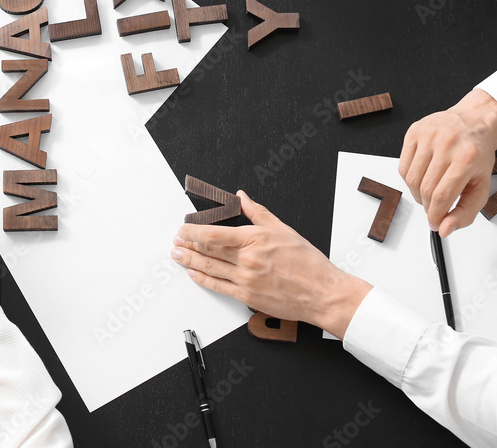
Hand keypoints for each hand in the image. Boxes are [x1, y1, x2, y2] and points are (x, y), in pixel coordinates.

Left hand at [171, 192, 370, 339]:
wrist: (322, 293)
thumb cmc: (307, 262)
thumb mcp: (283, 229)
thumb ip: (258, 213)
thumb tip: (242, 198)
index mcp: (255, 240)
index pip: (214, 235)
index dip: (193, 232)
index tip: (183, 228)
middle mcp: (247, 260)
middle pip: (208, 252)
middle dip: (187, 245)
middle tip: (175, 241)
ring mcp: (246, 281)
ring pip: (210, 269)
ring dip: (189, 261)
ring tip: (176, 255)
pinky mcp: (247, 297)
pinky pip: (219, 287)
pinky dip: (203, 280)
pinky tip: (193, 274)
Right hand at [399, 89, 496, 236]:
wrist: (473, 122)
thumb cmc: (477, 154)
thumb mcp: (482, 186)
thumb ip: (466, 212)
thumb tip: (445, 228)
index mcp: (467, 158)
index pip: (442, 196)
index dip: (435, 215)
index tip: (435, 223)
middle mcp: (447, 144)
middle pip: (425, 189)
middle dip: (427, 206)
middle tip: (434, 207)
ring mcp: (429, 136)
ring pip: (411, 179)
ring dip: (417, 194)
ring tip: (429, 192)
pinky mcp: (414, 132)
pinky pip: (403, 166)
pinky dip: (409, 179)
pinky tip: (422, 177)